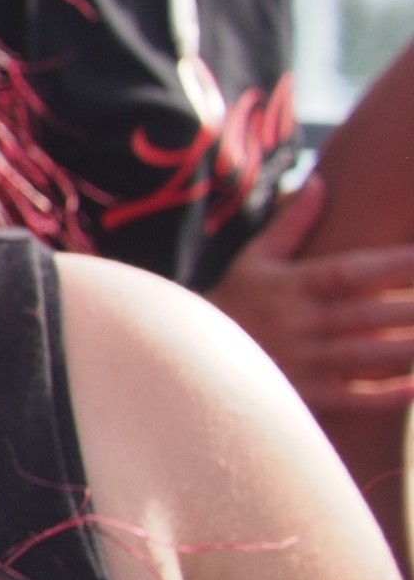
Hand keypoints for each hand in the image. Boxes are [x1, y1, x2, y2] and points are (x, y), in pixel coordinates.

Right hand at [209, 180, 413, 412]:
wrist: (188, 356)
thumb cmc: (232, 300)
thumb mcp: (255, 258)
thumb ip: (291, 223)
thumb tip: (319, 180)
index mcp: (289, 286)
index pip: (349, 271)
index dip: (392, 264)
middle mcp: (296, 322)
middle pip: (365, 315)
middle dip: (411, 307)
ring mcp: (299, 361)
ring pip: (363, 356)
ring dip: (405, 349)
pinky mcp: (301, 395)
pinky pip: (350, 399)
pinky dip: (384, 397)